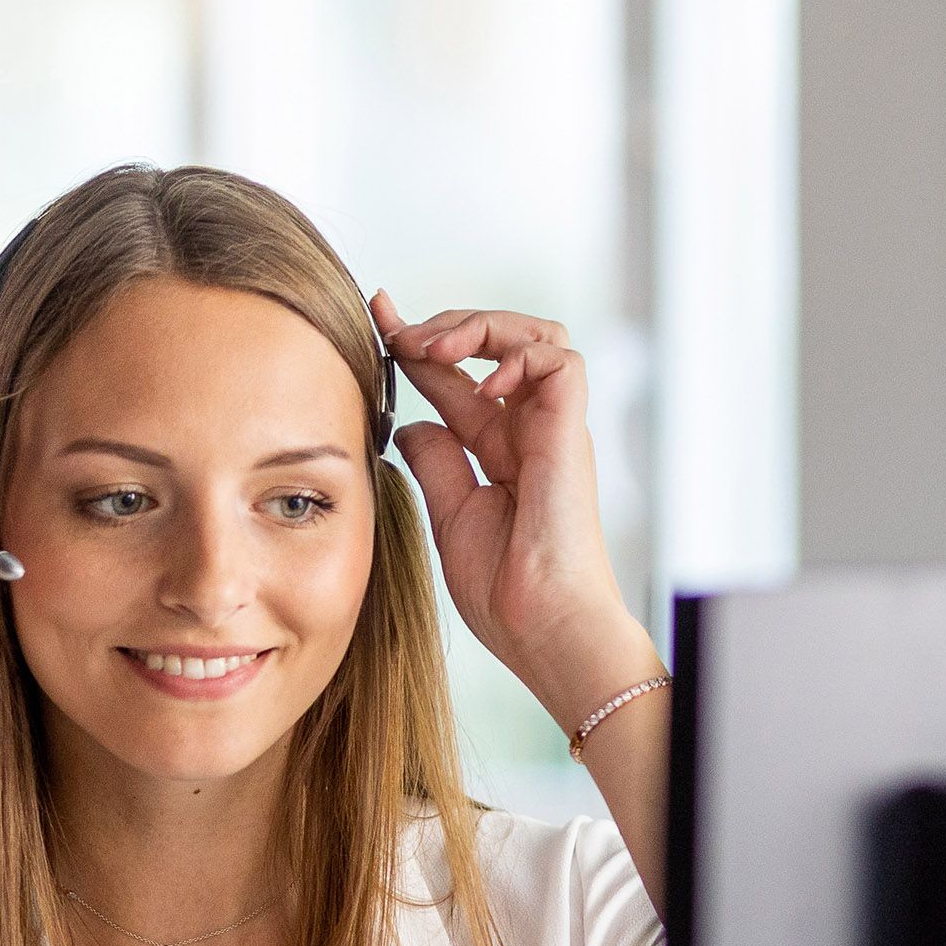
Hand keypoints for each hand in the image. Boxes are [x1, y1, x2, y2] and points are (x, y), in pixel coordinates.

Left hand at [372, 292, 658, 729]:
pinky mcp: (570, 432)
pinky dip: (518, 356)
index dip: (419, 342)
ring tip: (434, 347)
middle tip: (397, 330)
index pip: (458, 376)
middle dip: (446, 323)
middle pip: (498, 341)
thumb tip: (411, 422)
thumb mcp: (450, 512)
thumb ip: (436, 461)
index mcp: (498, 449)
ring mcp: (553, 428)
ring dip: (481, 327)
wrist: (542, 628)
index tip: (375, 317)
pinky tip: (480, 384)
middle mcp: (529, 430)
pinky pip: (560, 360)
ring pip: (536, 334)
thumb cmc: (506, 589)